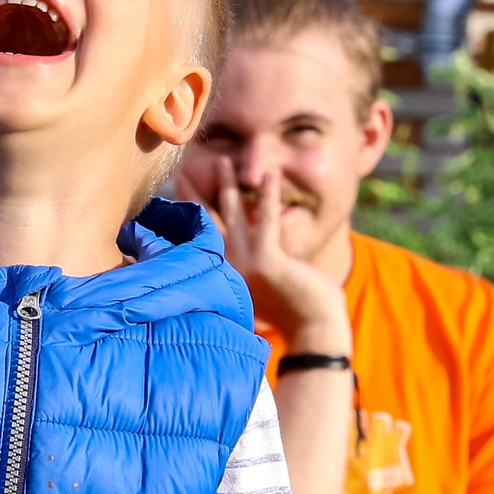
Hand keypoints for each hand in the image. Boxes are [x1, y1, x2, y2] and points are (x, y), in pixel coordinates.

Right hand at [199, 169, 350, 353]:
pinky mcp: (268, 260)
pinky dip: (269, 195)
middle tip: (181, 171)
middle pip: (207, 223)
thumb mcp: (262, 292)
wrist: (313, 331)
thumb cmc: (295, 313)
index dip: (191, 216)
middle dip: (193, 195)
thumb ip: (247, 275)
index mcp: (225, 276)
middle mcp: (229, 269)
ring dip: (228, 185)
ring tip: (224, 161)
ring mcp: (246, 264)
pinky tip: (269, 174)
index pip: (202, 239)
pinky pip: (267, 219)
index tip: (179, 196)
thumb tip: (237, 266)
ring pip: (234, 215)